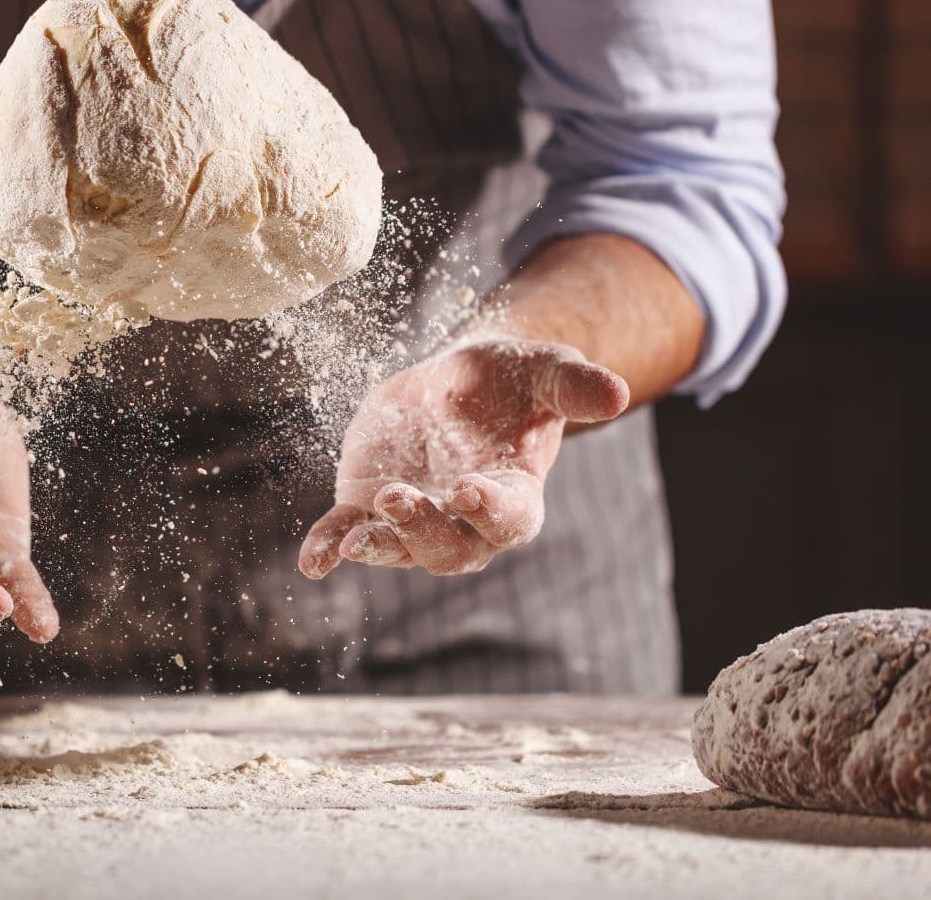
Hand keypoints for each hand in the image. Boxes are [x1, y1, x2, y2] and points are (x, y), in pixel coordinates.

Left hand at [299, 337, 628, 578]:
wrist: (462, 380)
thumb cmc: (514, 381)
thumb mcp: (545, 371)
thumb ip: (574, 385)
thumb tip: (618, 393)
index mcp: (514, 496)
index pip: (508, 521)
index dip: (490, 511)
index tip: (468, 489)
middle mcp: (464, 521)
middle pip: (449, 549)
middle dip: (423, 531)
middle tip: (399, 499)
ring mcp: (413, 517)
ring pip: (397, 548)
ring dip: (377, 545)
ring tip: (353, 539)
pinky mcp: (368, 505)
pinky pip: (347, 533)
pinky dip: (329, 547)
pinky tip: (313, 560)